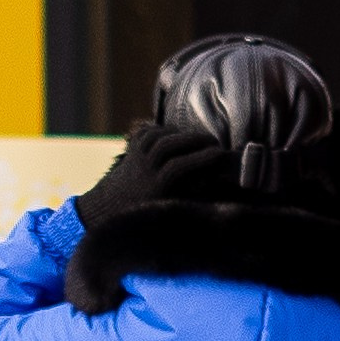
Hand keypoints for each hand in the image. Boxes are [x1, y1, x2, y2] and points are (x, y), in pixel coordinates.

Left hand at [72, 117, 231, 229]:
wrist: (115, 204)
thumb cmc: (155, 210)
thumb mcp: (175, 207)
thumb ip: (196, 194)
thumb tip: (224, 181)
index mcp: (152, 188)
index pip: (178, 167)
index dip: (200, 158)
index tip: (221, 154)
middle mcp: (142, 168)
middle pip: (168, 145)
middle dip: (195, 140)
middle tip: (215, 142)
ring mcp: (135, 154)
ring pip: (160, 135)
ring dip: (184, 134)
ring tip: (203, 140)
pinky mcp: (133, 144)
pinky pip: (154, 130)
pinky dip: (169, 130)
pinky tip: (182, 137)